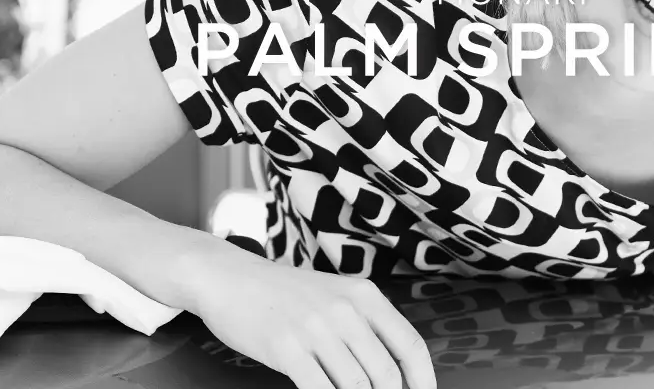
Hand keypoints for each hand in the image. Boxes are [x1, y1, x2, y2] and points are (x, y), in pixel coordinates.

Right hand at [183, 245, 436, 388]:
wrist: (230, 277)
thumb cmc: (284, 293)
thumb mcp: (335, 295)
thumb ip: (365, 325)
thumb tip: (395, 371)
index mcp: (365, 295)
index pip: (410, 345)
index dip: (424, 380)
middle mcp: (346, 309)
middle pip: (386, 373)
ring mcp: (316, 328)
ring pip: (356, 386)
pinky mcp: (286, 347)